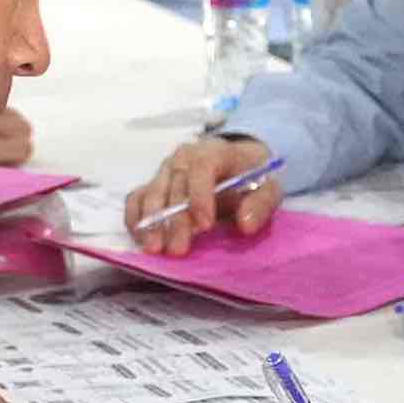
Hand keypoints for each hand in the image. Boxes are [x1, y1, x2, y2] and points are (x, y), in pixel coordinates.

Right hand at [124, 135, 277, 256]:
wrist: (238, 162)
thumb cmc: (251, 176)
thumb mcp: (268, 188)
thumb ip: (261, 205)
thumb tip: (246, 225)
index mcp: (214, 152)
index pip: (202, 167)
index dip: (200, 195)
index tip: (205, 225)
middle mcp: (184, 157)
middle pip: (175, 185)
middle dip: (175, 220)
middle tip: (178, 250)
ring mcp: (166, 170)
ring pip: (152, 192)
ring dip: (150, 222)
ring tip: (154, 249)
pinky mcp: (155, 184)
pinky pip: (137, 198)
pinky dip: (135, 218)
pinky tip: (140, 239)